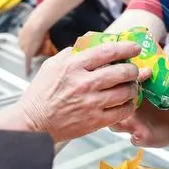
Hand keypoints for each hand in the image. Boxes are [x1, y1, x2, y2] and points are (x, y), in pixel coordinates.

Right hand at [16, 40, 147, 141]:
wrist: (33, 123)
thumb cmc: (40, 95)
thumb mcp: (51, 66)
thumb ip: (71, 53)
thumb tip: (88, 45)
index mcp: (73, 66)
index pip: (107, 52)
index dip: (125, 48)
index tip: (134, 48)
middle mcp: (84, 83)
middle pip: (122, 72)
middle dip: (134, 69)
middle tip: (135, 69)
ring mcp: (91, 103)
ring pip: (125, 92)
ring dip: (133, 87)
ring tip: (131, 86)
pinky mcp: (95, 121)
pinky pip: (121, 111)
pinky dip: (128, 106)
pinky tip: (126, 102)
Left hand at [18, 14, 50, 69]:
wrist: (36, 24)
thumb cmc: (37, 21)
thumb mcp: (35, 23)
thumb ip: (36, 25)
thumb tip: (40, 19)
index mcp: (20, 36)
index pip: (28, 44)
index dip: (36, 42)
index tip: (41, 38)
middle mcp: (20, 43)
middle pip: (31, 50)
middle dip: (37, 47)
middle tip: (45, 40)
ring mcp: (24, 48)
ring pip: (34, 54)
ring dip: (40, 50)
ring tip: (46, 40)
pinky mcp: (28, 53)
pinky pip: (27, 62)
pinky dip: (27, 68)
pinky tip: (27, 73)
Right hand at [110, 62, 168, 146]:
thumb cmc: (165, 102)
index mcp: (130, 92)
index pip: (116, 84)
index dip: (119, 80)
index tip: (130, 76)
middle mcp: (126, 107)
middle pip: (108, 104)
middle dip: (113, 100)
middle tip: (125, 95)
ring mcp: (130, 123)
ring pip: (114, 124)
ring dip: (118, 121)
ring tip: (127, 117)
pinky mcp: (139, 136)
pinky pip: (132, 138)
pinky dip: (135, 137)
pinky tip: (139, 134)